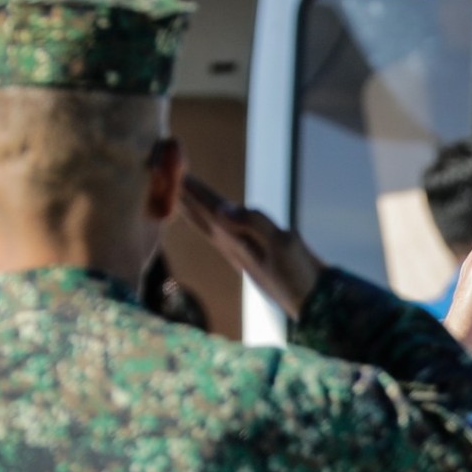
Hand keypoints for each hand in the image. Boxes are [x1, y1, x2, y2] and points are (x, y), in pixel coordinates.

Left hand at [178, 175, 324, 318]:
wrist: (312, 303)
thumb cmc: (300, 275)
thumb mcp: (282, 244)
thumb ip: (254, 224)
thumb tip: (222, 209)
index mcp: (236, 240)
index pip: (207, 207)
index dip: (190, 187)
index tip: (167, 168)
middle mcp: (232, 247)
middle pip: (199, 216)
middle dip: (181, 195)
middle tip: (159, 173)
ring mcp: (240, 254)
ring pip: (207, 225)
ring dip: (191, 208)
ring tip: (177, 193)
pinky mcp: (250, 258)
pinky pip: (220, 232)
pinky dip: (209, 220)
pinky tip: (211, 220)